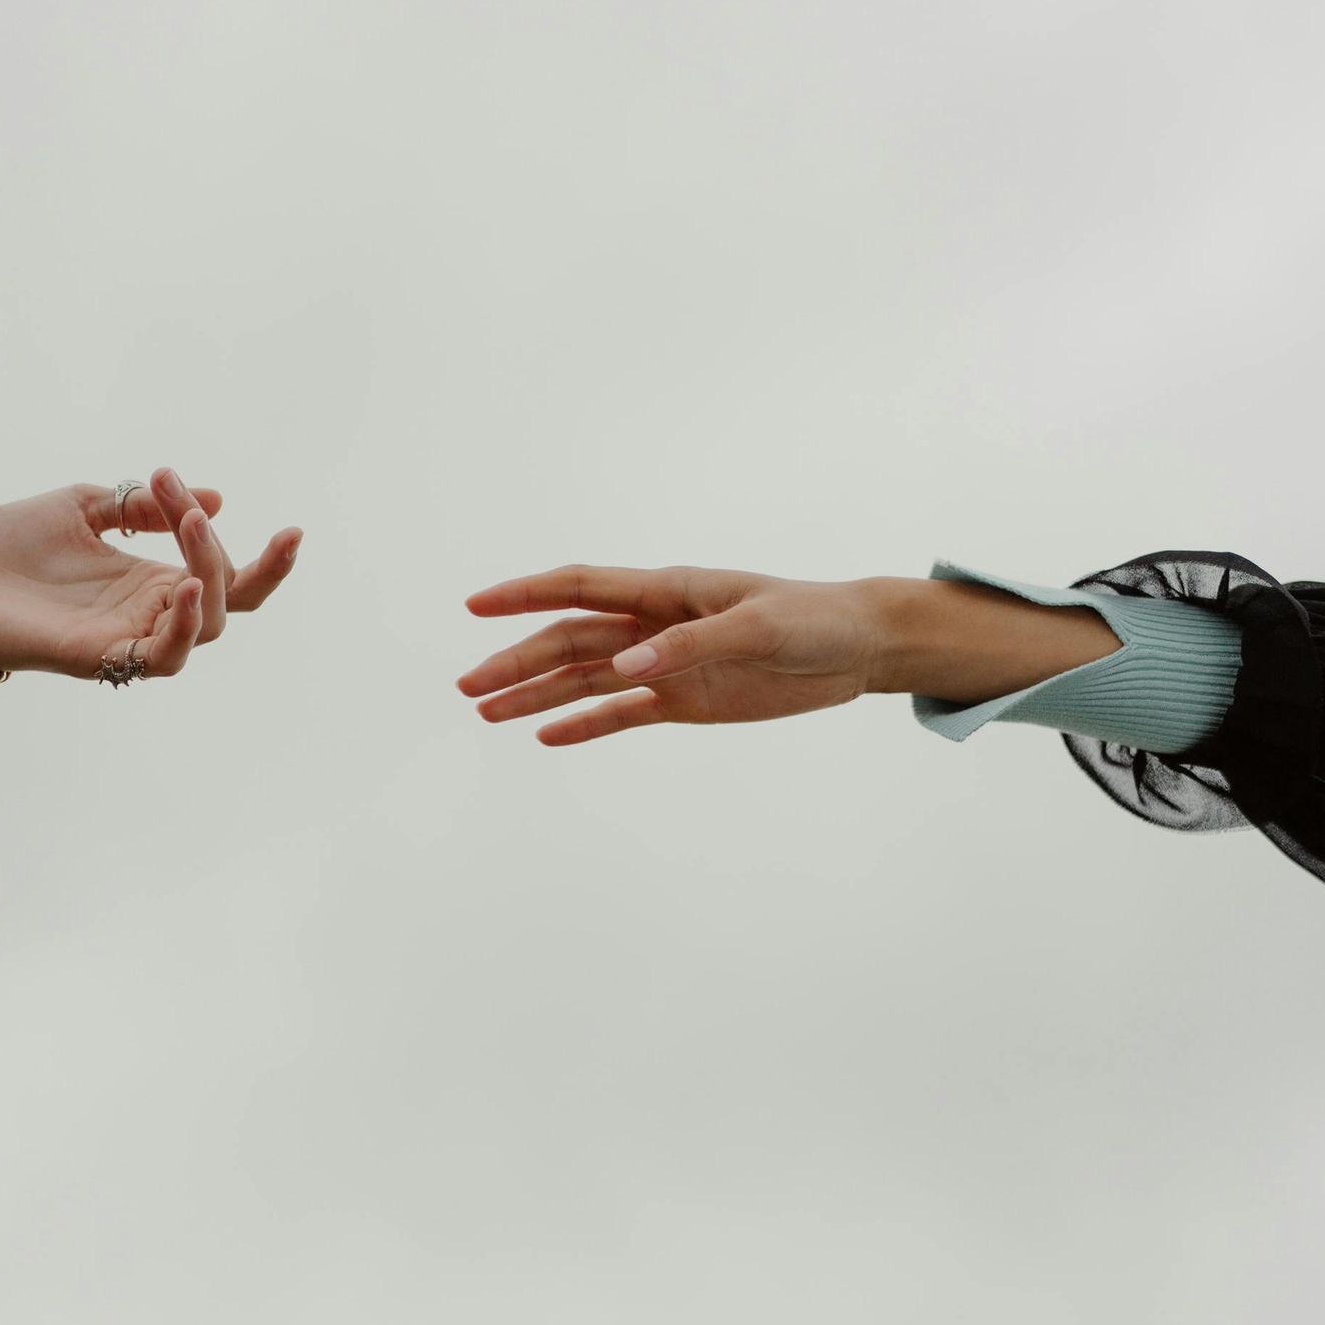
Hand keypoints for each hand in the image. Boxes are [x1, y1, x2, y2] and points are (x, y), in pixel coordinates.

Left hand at [0, 468, 300, 681]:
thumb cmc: (14, 542)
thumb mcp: (88, 505)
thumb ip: (144, 506)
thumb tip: (215, 499)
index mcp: (154, 581)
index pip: (230, 578)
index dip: (260, 558)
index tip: (269, 520)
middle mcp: (150, 613)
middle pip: (231, 602)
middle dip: (226, 550)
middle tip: (188, 507)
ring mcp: (129, 638)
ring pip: (207, 628)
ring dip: (211, 575)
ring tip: (191, 526)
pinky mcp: (100, 658)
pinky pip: (160, 658)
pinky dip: (184, 626)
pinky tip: (185, 587)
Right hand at [458, 564, 884, 745]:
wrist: (857, 648)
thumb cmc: (813, 619)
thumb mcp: (758, 627)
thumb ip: (690, 644)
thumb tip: (626, 668)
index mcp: (667, 591)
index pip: (581, 588)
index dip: (525, 595)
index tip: (476, 606)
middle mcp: (654, 626)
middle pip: (569, 641)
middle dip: (516, 661)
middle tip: (467, 687)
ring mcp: (666, 664)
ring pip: (585, 680)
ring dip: (536, 694)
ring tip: (485, 712)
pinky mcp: (685, 700)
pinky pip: (622, 714)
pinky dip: (584, 724)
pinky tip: (545, 736)